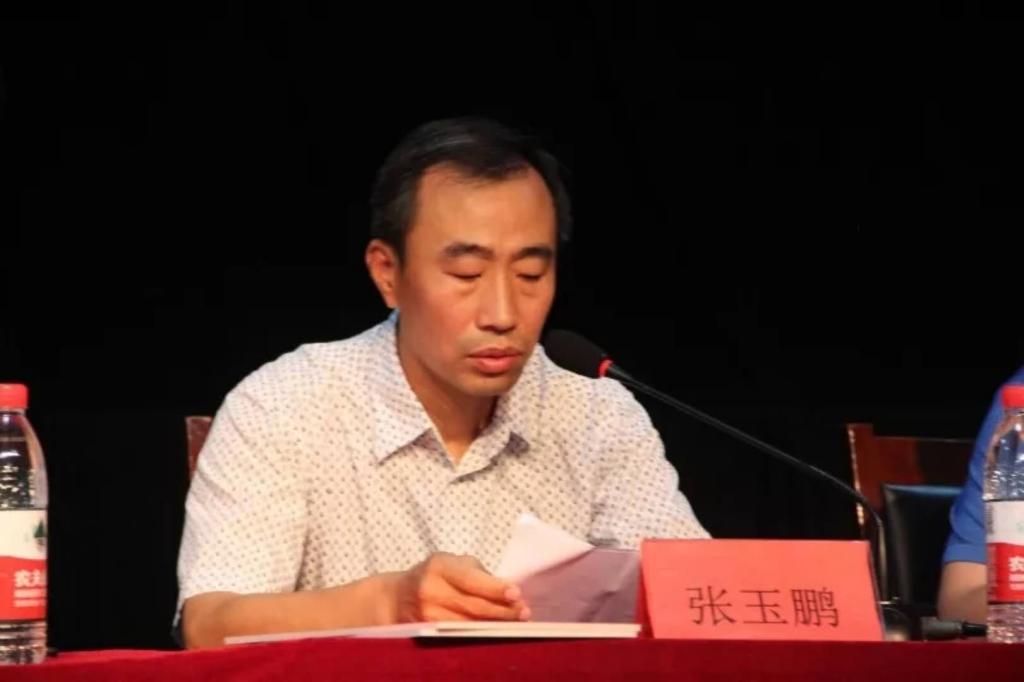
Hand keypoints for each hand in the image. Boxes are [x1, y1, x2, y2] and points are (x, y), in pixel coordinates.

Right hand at [389, 552, 529, 622]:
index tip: (516, 593)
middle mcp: (430, 590)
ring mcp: (427, 614)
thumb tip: (508, 591)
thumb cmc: (434, 575)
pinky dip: (480, 634)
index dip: (495, 588)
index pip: (471, 579)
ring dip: (495, 624)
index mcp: (439, 566)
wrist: (397, 597)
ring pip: (469, 624)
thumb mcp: (451, 563)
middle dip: (502, 610)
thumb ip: (477, 573)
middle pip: (473, 606)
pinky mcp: (427, 632)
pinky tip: (495, 632)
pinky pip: (459, 634)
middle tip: (524, 612)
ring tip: (516, 623)